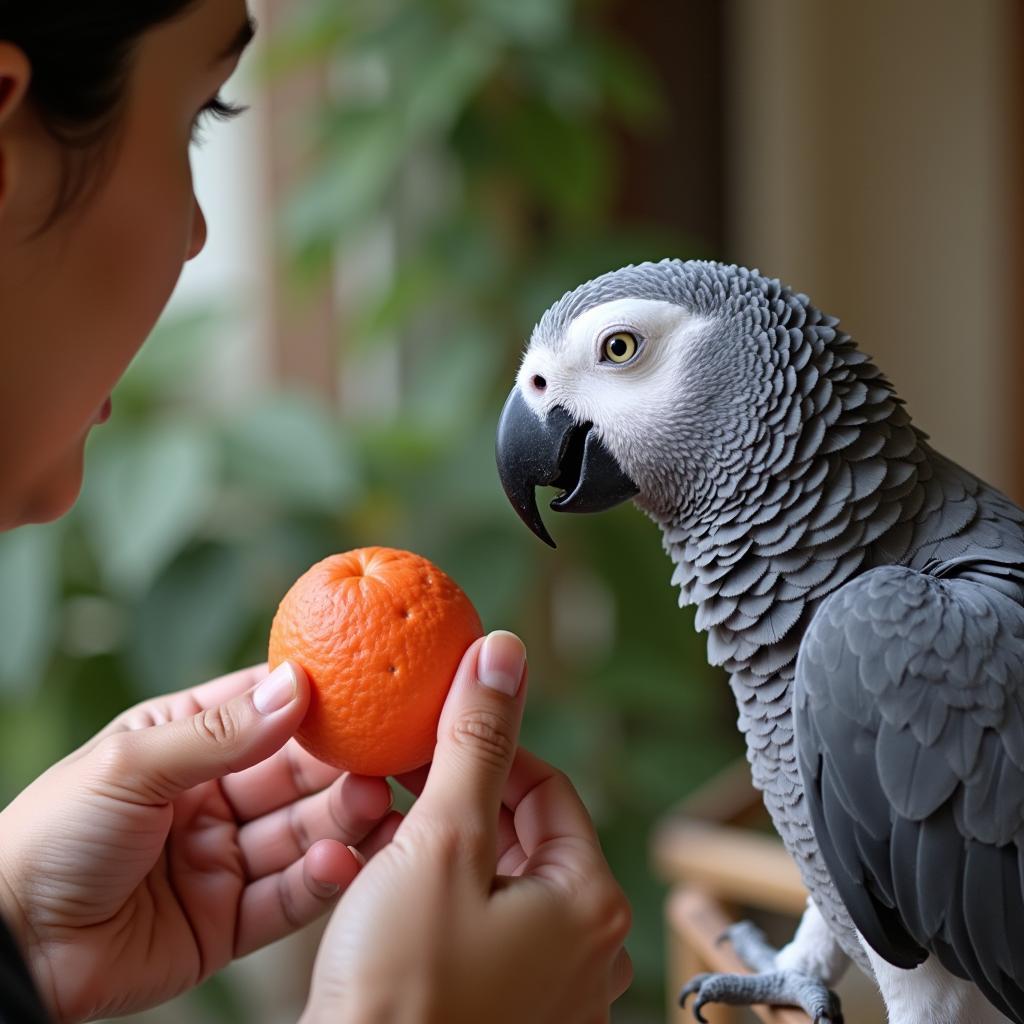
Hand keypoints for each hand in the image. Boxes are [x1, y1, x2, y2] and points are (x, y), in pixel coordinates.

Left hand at [0, 663, 397, 1022]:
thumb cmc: (51, 837)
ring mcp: (222, 861)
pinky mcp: (228, 922)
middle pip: (294, 775)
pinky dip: (319, 880)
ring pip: (300, 833)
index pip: (263, 711)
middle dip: (340, 766)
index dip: (314, 700)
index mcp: (184, 745)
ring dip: (342, 819)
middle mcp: (211, 798)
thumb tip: (296, 684)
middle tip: (385, 756)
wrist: (9, 949)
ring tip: (375, 806)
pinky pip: (286, 897)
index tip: (367, 687)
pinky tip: (340, 862)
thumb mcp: (132, 766)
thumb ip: (219, 732)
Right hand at [303, 632, 632, 1023]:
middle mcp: (588, 949)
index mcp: (590, 900)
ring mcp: (552, 990)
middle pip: (525, 833)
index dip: (483, 750)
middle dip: (461, 798)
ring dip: (447, 845)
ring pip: (500, 880)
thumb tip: (504, 651)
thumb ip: (476, 741)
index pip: (545, 785)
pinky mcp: (509, 1014)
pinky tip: (393, 889)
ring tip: (387, 828)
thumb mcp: (442, 842)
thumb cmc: (400, 989)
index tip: (428, 735)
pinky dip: (444, 897)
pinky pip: (486, 929)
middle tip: (400, 778)